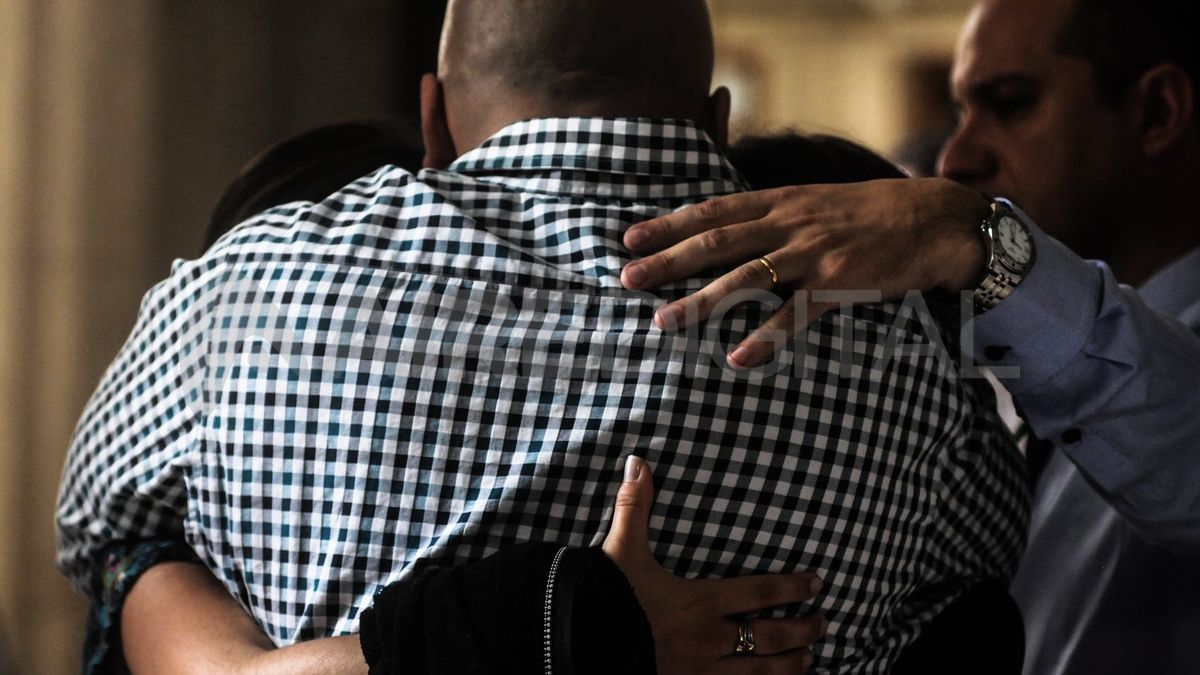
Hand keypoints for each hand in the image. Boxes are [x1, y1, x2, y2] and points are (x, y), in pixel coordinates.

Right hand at [603, 456, 826, 673]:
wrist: (578, 646)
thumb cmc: (604, 599)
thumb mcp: (620, 551)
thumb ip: (633, 507)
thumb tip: (637, 461)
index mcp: (698, 602)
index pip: (758, 593)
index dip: (792, 588)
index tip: (817, 583)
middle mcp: (707, 641)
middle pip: (769, 637)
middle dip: (801, 630)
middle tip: (824, 623)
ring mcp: (699, 673)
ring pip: (759, 673)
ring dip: (789, 665)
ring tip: (809, 659)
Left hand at [620, 177, 989, 366]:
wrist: (932, 217)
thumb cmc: (868, 213)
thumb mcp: (814, 201)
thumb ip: (771, 214)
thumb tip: (727, 229)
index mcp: (780, 201)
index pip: (712, 210)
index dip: (668, 224)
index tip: (630, 238)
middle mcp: (790, 222)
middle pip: (717, 241)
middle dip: (668, 262)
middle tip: (628, 280)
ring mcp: (814, 252)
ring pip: (746, 277)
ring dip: (700, 302)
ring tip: (663, 323)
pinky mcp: (840, 282)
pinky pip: (796, 314)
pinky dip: (765, 336)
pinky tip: (737, 357)